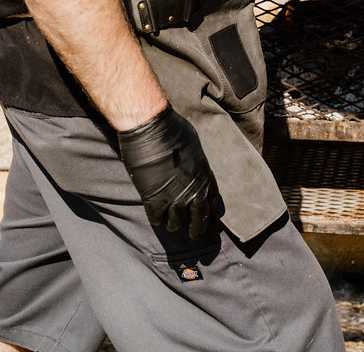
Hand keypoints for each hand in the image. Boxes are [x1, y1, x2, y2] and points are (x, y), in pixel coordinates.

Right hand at [118, 106, 218, 239]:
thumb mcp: (193, 144)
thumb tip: (191, 166)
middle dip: (197, 228)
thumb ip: (194, 161)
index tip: (206, 214)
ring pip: (176, 223)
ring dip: (174, 223)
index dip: (208, 208)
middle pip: (200, 219)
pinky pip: (157, 219)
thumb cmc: (172, 128)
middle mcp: (194, 191)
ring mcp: (174, 198)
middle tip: (194, 235)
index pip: (212, 200)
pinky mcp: (154, 201)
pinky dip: (156, 218)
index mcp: (205, 174)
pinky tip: (155, 215)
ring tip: (171, 223)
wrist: (151, 127)